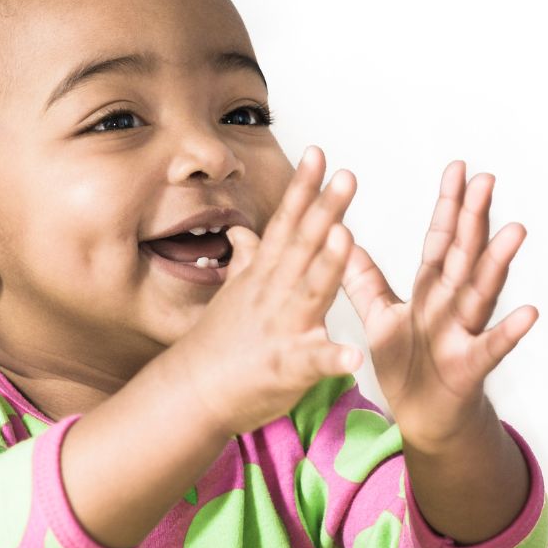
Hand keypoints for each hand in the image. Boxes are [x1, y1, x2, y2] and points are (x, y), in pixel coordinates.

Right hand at [161, 146, 364, 436]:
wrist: (194, 393)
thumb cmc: (217, 345)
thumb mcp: (233, 293)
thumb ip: (247, 260)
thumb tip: (244, 232)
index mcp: (266, 276)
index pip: (287, 223)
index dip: (302, 188)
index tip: (317, 154)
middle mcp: (275, 294)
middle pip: (303, 245)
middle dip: (325, 210)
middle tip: (346, 177)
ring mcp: (283, 329)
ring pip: (310, 292)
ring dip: (327, 265)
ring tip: (345, 237)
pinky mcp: (289, 367)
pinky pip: (315, 362)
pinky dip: (334, 359)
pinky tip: (353, 356)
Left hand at [340, 161, 536, 451]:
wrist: (422, 419)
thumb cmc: (407, 365)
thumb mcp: (379, 316)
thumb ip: (364, 279)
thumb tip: (342, 240)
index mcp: (429, 290)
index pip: (440, 240)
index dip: (449, 206)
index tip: (458, 169)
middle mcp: (451, 305)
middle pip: (463, 256)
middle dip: (473, 219)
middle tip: (487, 180)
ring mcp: (464, 333)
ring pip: (481, 292)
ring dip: (497, 263)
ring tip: (515, 231)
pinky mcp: (470, 366)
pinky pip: (491, 347)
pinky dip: (509, 331)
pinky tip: (529, 313)